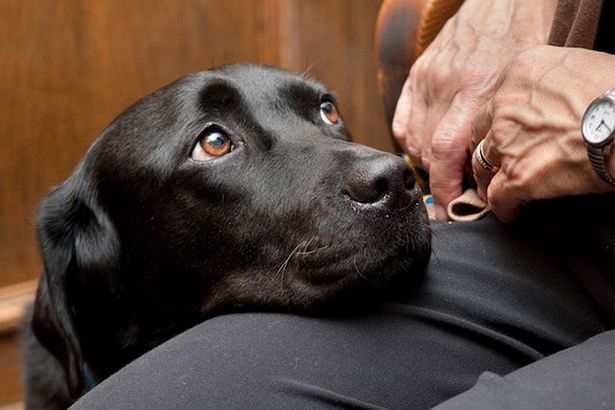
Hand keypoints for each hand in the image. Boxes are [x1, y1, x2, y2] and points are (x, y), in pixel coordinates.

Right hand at [392, 0, 555, 219]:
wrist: (501, 4)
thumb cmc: (520, 46)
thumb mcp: (519, 92)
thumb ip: (497, 130)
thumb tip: (486, 174)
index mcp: (475, 92)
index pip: (447, 153)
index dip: (445, 187)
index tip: (448, 210)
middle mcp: (445, 88)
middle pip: (428, 151)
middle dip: (438, 181)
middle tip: (450, 197)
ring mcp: (426, 81)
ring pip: (412, 140)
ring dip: (425, 163)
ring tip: (443, 170)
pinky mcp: (416, 76)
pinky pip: (401, 122)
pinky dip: (409, 143)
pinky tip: (423, 148)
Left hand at [470, 45, 614, 221]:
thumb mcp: (576, 66)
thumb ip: (549, 82)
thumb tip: (555, 97)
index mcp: (519, 72)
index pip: (496, 99)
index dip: (499, 119)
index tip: (507, 130)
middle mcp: (504, 105)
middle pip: (481, 130)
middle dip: (487, 146)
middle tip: (494, 159)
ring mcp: (506, 141)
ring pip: (482, 164)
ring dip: (487, 178)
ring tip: (496, 187)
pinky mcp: (517, 175)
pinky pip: (497, 196)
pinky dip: (502, 206)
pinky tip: (511, 211)